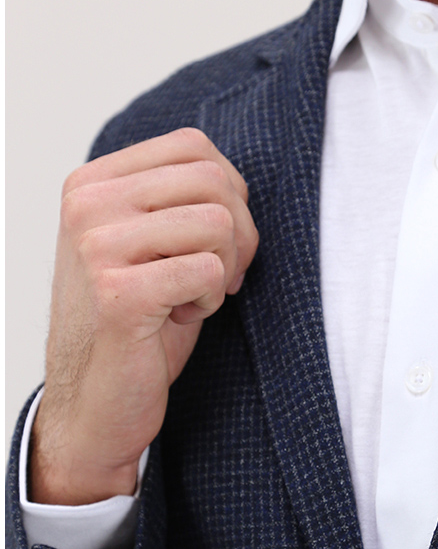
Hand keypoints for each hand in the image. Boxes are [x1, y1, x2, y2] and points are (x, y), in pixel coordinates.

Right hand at [29, 128, 258, 504]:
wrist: (96, 402)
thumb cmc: (138, 321)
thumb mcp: (154, 243)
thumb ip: (181, 198)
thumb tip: (236, 179)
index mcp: (93, 182)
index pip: (193, 146)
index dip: (229, 194)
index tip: (217, 241)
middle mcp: (87, 204)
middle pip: (213, 181)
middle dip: (239, 234)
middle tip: (218, 277)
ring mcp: (97, 245)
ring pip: (217, 222)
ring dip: (223, 269)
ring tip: (190, 298)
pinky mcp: (118, 292)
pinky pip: (208, 270)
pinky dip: (211, 300)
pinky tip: (177, 318)